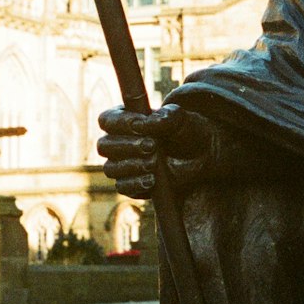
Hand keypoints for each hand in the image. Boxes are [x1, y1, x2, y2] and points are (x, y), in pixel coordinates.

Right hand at [97, 103, 214, 197]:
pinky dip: (136, 183)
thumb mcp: (180, 119)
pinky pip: (122, 187)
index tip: (141, 126)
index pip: (107, 120)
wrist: (199, 156)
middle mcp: (118, 142)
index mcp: (124, 120)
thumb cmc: (185, 131)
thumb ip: (164, 117)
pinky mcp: (129, 184)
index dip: (120, 123)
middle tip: (152, 146)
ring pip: (110, 168)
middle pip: (104, 146)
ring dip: (132, 166)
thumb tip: (144, 125)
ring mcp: (121, 164)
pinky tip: (152, 180)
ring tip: (154, 163)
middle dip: (127, 146)